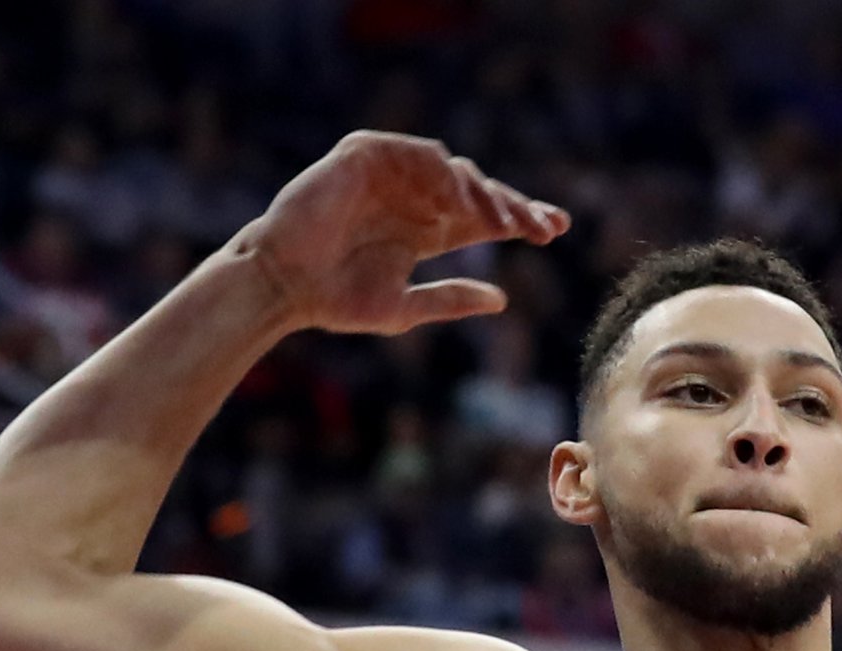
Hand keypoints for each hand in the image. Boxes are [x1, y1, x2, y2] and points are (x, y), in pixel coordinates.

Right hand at [237, 130, 569, 335]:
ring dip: (480, 192)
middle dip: (513, 207)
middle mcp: (414, 199)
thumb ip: (450, 299)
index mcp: (427, 231)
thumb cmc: (336, 301)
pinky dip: (437, 171)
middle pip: (478, 191)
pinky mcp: (362, 156)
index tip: (558, 229)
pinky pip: (411, 152)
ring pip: (452, 169)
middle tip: (541, 228)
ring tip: (501, 222)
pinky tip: (456, 200)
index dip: (521, 218)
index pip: (484, 218)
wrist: (284, 287)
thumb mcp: (404, 307)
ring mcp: (389, 175)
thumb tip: (501, 300)